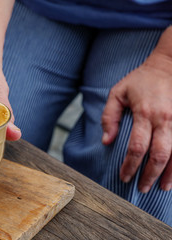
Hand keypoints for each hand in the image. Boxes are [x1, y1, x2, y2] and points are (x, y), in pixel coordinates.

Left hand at [101, 52, 171, 192]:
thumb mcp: (118, 92)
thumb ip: (109, 117)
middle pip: (160, 156)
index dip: (130, 165)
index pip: (137, 147)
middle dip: (150, 175)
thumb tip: (106, 141)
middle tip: (142, 188)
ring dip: (171, 174)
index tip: (124, 176)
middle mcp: (166, 120)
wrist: (169, 65)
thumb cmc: (141, 79)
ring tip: (162, 187)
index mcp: (145, 113)